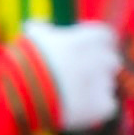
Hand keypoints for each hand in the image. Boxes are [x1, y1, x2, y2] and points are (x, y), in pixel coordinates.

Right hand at [15, 20, 122, 134]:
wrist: (22, 96)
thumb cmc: (25, 64)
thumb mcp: (32, 39)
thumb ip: (41, 29)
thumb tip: (37, 24)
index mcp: (86, 39)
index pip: (107, 36)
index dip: (100, 44)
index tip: (90, 51)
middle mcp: (99, 58)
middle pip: (111, 61)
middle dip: (100, 68)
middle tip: (80, 78)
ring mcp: (102, 82)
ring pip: (109, 84)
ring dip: (97, 88)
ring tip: (74, 96)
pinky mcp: (102, 106)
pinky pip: (108, 105)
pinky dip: (97, 108)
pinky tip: (79, 110)